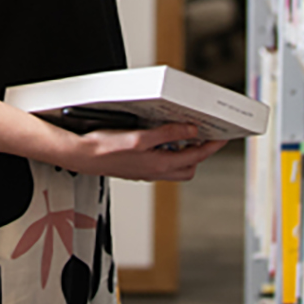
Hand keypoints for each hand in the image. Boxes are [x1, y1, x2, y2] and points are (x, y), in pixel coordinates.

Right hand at [55, 123, 227, 181]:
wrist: (80, 157)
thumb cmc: (105, 148)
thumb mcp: (139, 137)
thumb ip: (167, 134)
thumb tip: (191, 131)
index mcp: (160, 165)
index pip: (196, 156)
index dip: (211, 146)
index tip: (222, 137)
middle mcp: (156, 172)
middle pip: (189, 166)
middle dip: (200, 152)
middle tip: (206, 135)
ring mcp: (146, 172)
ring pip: (176, 167)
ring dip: (185, 153)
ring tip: (185, 135)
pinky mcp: (137, 169)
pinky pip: (162, 165)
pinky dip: (169, 154)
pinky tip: (162, 141)